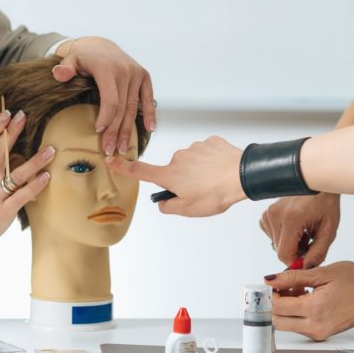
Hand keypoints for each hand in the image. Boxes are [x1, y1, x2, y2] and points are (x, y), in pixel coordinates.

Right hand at [0, 110, 52, 251]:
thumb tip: (14, 150)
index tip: (6, 112)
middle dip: (11, 133)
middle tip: (23, 115)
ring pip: (16, 174)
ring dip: (35, 161)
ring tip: (50, 149)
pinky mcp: (4, 210)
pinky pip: (22, 196)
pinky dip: (35, 185)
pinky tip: (47, 176)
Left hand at [53, 37, 156, 155]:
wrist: (101, 46)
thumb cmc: (84, 58)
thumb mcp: (71, 60)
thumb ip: (65, 68)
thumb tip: (58, 74)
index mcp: (107, 68)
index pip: (110, 99)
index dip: (106, 118)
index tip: (98, 131)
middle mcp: (125, 70)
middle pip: (122, 108)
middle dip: (115, 131)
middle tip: (109, 150)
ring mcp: (136, 73)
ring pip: (133, 107)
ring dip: (128, 129)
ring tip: (122, 148)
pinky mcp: (144, 76)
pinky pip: (148, 98)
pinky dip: (149, 114)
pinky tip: (151, 129)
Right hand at [105, 136, 245, 216]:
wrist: (242, 175)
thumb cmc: (216, 194)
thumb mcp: (190, 210)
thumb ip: (170, 207)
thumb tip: (163, 203)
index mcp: (170, 175)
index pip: (141, 171)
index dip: (124, 167)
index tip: (111, 160)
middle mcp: (178, 158)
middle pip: (174, 171)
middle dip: (183, 180)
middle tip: (200, 192)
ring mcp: (195, 148)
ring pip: (192, 162)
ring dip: (199, 171)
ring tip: (214, 182)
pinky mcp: (210, 142)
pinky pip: (206, 153)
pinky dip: (211, 161)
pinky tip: (221, 170)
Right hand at [261, 192, 340, 267]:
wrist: (318, 183)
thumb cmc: (326, 203)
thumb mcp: (328, 230)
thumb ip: (318, 252)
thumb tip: (306, 268)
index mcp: (291, 218)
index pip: (285, 254)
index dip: (296, 262)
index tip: (308, 260)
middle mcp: (275, 214)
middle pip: (280, 250)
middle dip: (296, 252)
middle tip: (311, 243)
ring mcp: (269, 212)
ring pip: (276, 244)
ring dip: (290, 245)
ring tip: (305, 233)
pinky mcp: (266, 213)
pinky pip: (272, 235)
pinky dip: (284, 236)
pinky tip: (295, 228)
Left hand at [266, 262, 353, 340]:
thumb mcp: (323, 272)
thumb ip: (293, 277)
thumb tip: (271, 279)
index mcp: (315, 309)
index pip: (277, 307)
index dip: (272, 293)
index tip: (277, 282)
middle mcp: (315, 327)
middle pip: (278, 321)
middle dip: (277, 303)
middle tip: (286, 286)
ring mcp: (319, 333)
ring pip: (288, 325)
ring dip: (287, 309)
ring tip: (301, 289)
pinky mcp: (323, 334)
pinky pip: (300, 327)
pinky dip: (297, 313)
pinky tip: (308, 297)